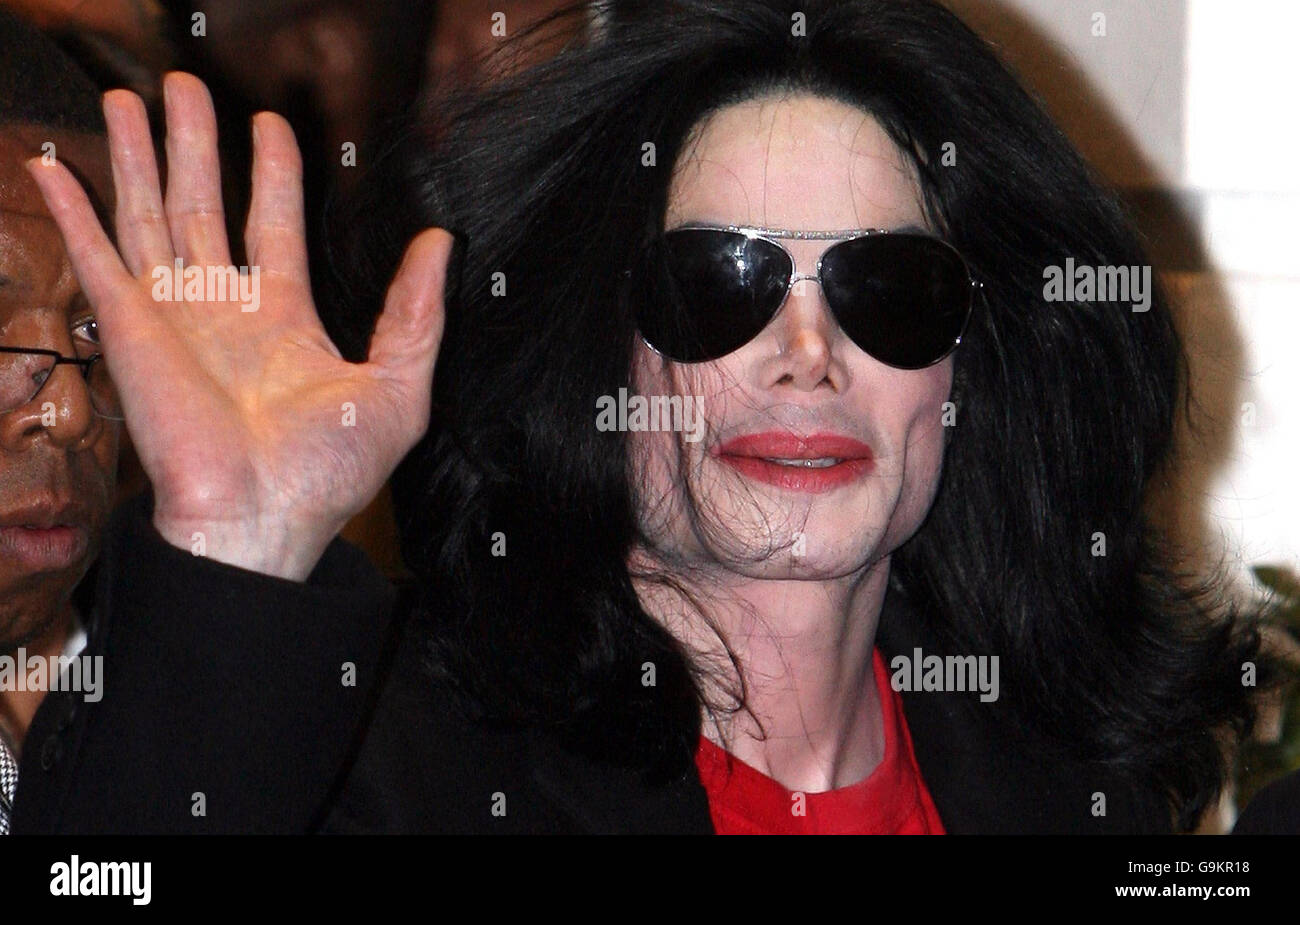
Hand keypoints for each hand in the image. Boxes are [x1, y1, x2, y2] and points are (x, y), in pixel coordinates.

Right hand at [27, 73, 451, 579]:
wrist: (263, 516)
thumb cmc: (328, 471)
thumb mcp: (398, 385)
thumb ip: (416, 311)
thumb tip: (441, 242)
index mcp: (284, 317)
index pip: (273, 222)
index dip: (272, 172)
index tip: (270, 124)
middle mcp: (224, 309)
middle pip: (203, 204)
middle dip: (193, 144)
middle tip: (185, 87)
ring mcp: (174, 316)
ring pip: (149, 214)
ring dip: (138, 155)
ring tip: (130, 97)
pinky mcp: (130, 328)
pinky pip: (97, 255)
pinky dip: (74, 210)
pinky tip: (56, 165)